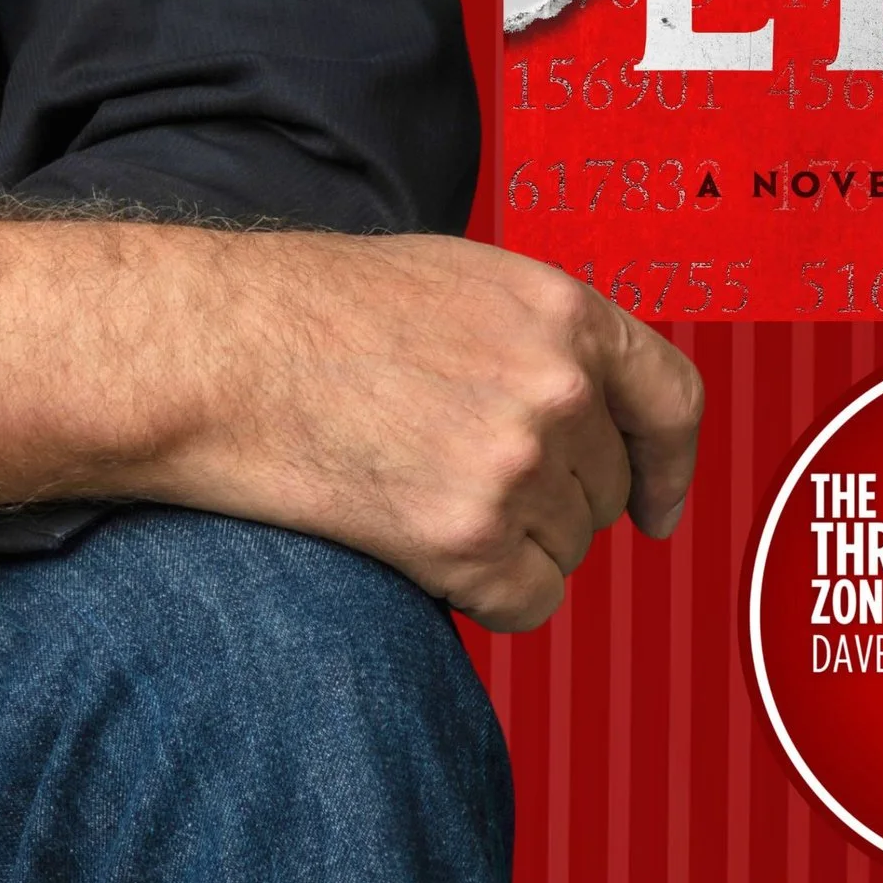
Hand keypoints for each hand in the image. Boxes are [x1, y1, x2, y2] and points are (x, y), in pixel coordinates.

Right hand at [0, 199, 702, 635]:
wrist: (211, 350)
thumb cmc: (302, 306)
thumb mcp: (450, 280)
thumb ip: (532, 335)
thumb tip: (584, 407)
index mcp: (557, 307)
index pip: (671, 395)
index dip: (669, 459)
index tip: (655, 497)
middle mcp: (554, 382)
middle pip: (606, 485)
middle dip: (550, 499)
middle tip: (457, 478)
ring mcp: (516, 460)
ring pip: (567, 548)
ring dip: (510, 543)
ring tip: (416, 487)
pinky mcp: (465, 537)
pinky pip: (524, 601)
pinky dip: (482, 593)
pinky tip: (415, 542)